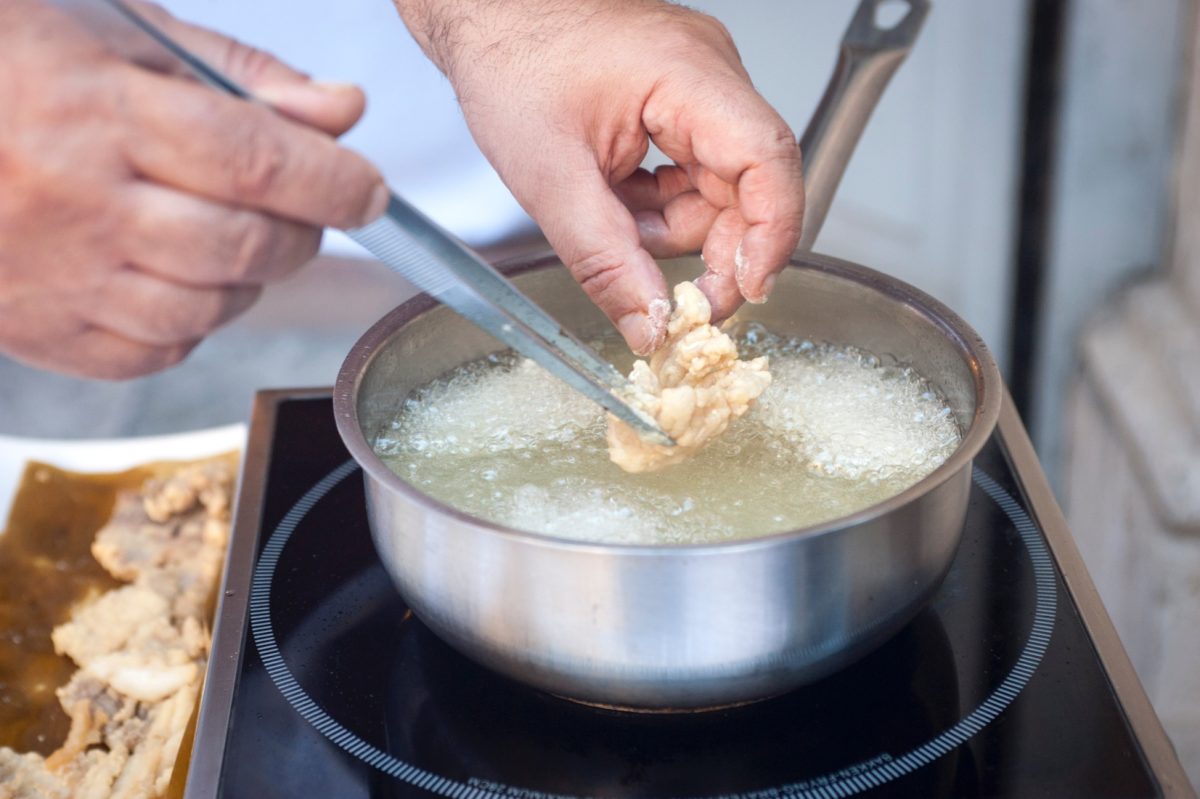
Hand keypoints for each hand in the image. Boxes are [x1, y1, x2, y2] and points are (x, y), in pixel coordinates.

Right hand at [0, 0, 386, 377]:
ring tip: (236, 235)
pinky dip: (193, 321)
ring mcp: (56, 277)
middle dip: (304, 231)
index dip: (335, 183)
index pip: (257, 162)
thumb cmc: (3, 67)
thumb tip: (339, 110)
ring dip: (253, 278)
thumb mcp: (116, 33)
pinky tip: (176, 275)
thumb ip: (239, 75)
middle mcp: (77, 203)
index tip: (367, 189)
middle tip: (305, 206)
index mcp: (96, 111)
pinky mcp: (40, 332)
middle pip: (247, 245)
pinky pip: (157, 350)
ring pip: (212, 307)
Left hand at [397, 0, 802, 354]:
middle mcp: (708, 77)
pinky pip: (690, 174)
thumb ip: (605, 262)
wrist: (485, 15)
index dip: (770, 235)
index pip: (767, 160)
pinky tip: (617, 206)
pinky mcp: (677, 104)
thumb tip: (650, 325)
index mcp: (689, 77)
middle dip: (713, 251)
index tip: (746, 289)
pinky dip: (657, 207)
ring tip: (615, 228)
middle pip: (748, 186)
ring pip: (717, 190)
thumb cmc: (510, 58)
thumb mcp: (550, 178)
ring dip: (672, 230)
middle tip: (679, 306)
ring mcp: (696, 89)